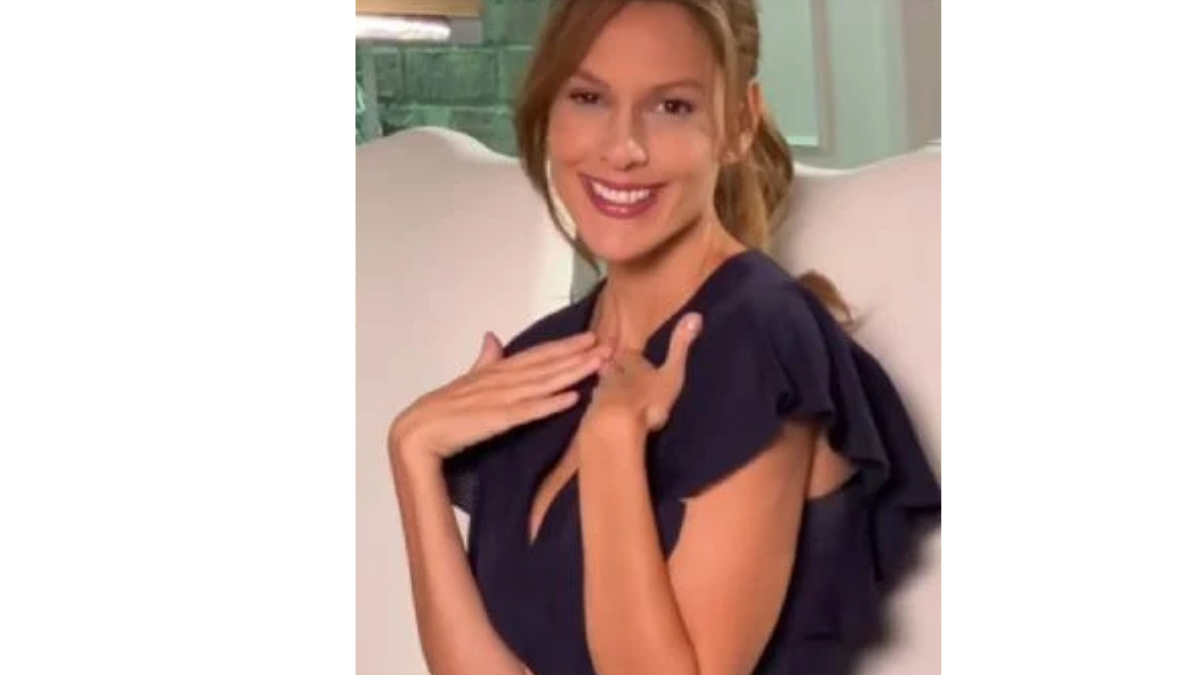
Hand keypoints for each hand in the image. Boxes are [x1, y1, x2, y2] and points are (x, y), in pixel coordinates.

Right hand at [388, 330, 610, 463]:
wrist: (417, 435)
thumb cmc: (443, 412)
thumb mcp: (468, 381)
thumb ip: (484, 361)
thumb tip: (492, 335)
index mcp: (495, 371)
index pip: (536, 355)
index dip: (564, 346)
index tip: (592, 337)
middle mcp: (500, 380)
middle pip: (545, 364)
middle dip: (577, 355)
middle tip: (609, 345)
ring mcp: (498, 399)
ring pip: (543, 383)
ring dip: (572, 373)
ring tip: (599, 364)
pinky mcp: (495, 420)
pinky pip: (528, 411)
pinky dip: (551, 404)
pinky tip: (573, 398)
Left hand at [582, 312, 702, 436]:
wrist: (617, 425)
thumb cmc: (649, 398)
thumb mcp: (672, 372)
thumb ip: (680, 347)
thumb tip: (695, 314)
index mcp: (632, 364)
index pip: (628, 355)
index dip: (629, 357)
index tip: (629, 357)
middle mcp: (612, 375)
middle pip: (610, 368)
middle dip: (613, 370)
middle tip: (616, 373)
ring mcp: (599, 396)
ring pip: (601, 388)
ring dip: (606, 390)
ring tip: (612, 395)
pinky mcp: (593, 416)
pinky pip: (596, 410)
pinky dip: (600, 411)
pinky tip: (604, 417)